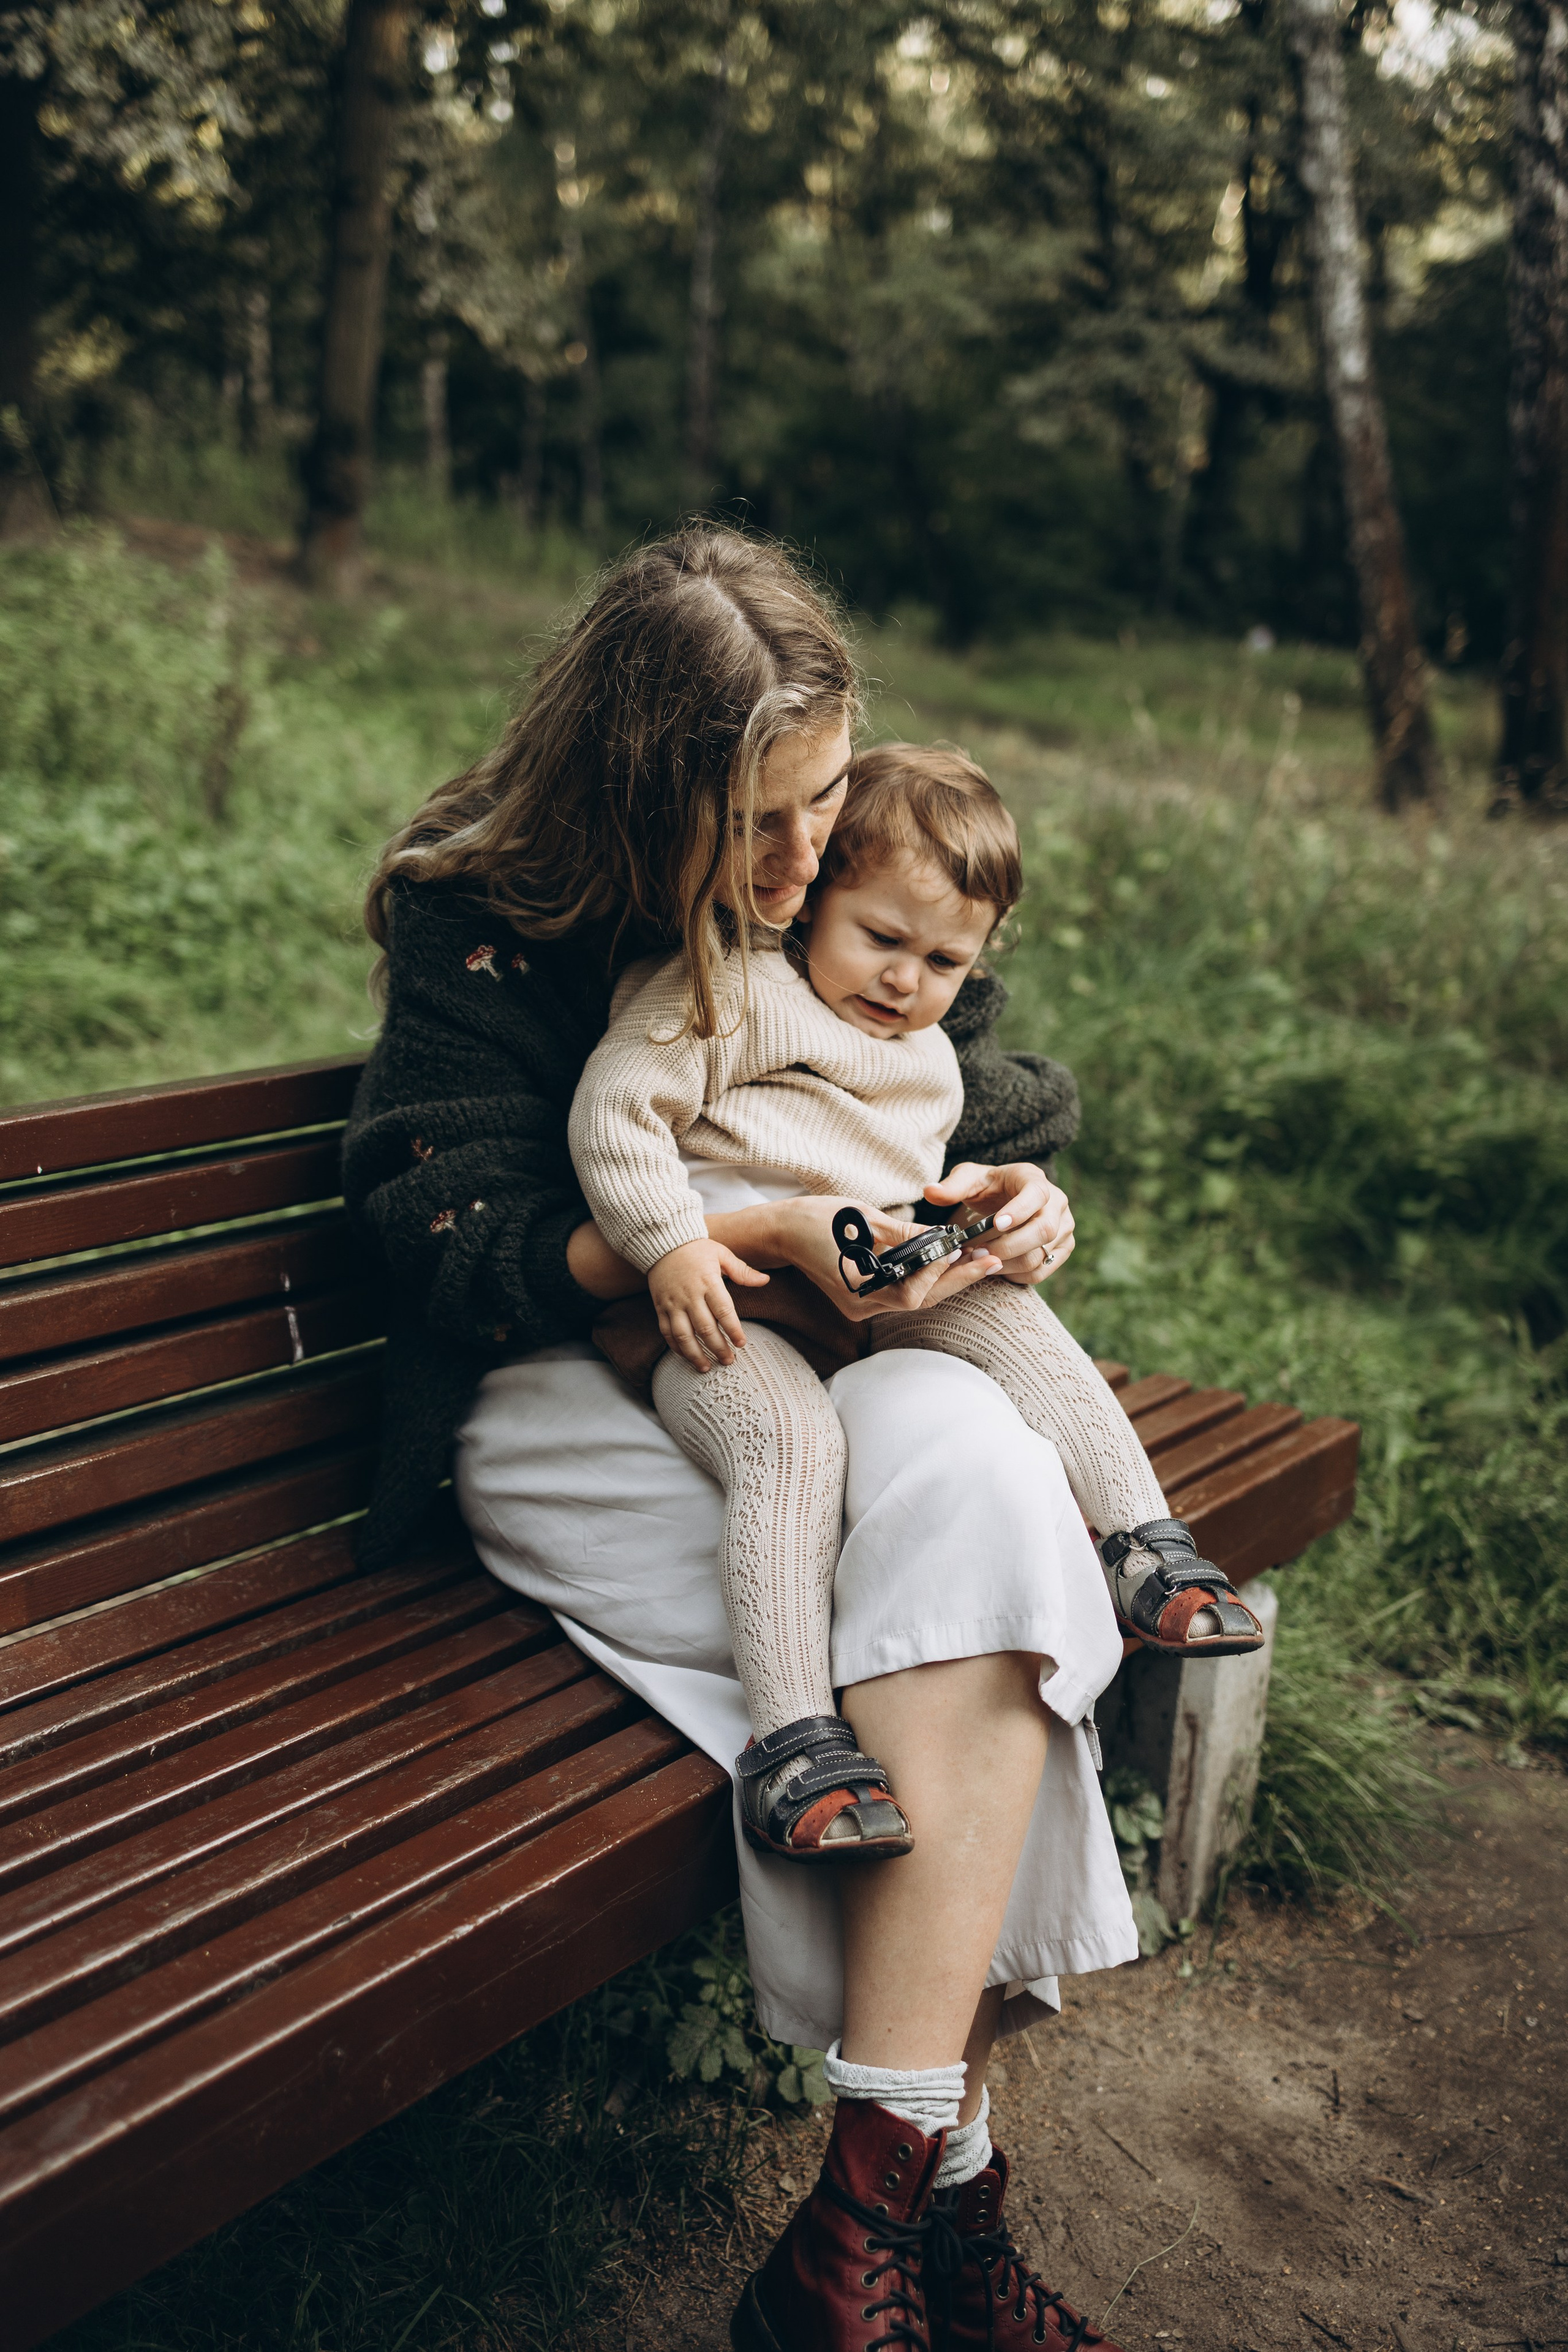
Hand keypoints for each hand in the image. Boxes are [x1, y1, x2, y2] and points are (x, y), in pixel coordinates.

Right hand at [648, 1237, 769, 1369]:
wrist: (662, 1242)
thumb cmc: (696, 1249)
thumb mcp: (722, 1254)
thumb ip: (743, 1271)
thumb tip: (766, 1280)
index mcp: (708, 1282)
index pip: (724, 1312)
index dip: (733, 1330)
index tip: (742, 1344)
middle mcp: (690, 1295)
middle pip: (706, 1329)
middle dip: (718, 1348)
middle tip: (729, 1361)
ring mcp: (673, 1303)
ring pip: (684, 1336)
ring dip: (696, 1354)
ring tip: (707, 1367)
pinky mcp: (660, 1307)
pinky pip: (667, 1332)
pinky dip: (676, 1347)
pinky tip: (687, 1356)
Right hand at [759, 1196, 1004, 1321]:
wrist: (779, 1231)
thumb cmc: (815, 1219)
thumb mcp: (863, 1220)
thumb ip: (905, 1234)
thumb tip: (945, 1238)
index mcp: (857, 1290)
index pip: (911, 1291)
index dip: (939, 1271)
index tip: (961, 1248)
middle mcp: (861, 1306)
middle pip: (920, 1301)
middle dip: (957, 1280)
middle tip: (991, 1260)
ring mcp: (862, 1306)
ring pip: (915, 1299)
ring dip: (947, 1279)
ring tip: (979, 1260)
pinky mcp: (863, 1298)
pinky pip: (903, 1292)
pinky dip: (927, 1278)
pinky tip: (950, 1263)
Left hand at [923, 1161, 1074, 1285]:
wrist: (1006, 1198)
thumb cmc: (987, 1187)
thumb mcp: (968, 1180)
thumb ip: (951, 1186)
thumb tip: (931, 1192)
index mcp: (1034, 1179)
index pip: (1037, 1194)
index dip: (1019, 1211)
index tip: (996, 1224)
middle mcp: (1057, 1202)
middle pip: (1044, 1230)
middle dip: (1008, 1246)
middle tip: (977, 1253)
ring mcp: (1064, 1227)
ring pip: (1041, 1254)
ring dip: (1008, 1264)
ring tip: (981, 1261)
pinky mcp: (1062, 1248)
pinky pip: (1042, 1271)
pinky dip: (1017, 1275)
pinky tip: (997, 1268)